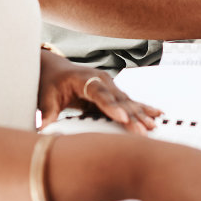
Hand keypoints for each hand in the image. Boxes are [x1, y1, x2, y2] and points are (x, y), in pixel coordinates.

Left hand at [37, 57, 159, 134]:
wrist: (55, 69)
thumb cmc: (50, 83)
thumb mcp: (46, 97)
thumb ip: (47, 113)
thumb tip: (42, 129)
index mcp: (84, 79)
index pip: (99, 94)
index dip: (112, 107)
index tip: (123, 119)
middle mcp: (101, 79)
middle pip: (119, 100)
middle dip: (132, 116)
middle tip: (143, 131)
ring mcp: (110, 84)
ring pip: (128, 102)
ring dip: (141, 114)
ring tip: (153, 127)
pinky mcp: (114, 92)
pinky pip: (130, 102)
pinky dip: (143, 108)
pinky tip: (158, 115)